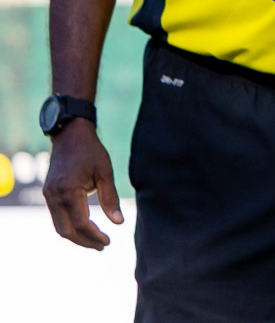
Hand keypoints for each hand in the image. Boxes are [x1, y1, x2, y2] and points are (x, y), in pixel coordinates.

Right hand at [43, 118, 122, 249]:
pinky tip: (84, 228)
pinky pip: (57, 217)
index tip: (108, 241)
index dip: (94, 236)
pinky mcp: (49, 194)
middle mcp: (55, 197)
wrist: (70, 135)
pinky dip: (69, 226)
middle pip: (66, 231)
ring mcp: (49, 196)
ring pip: (59, 226)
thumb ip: (110, 198)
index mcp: (69, 192)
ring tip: (95, 241)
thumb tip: (119, 223)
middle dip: (84, 242)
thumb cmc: (91, 151)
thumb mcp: (105, 172)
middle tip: (102, 246)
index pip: (81, 224)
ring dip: (76, 236)